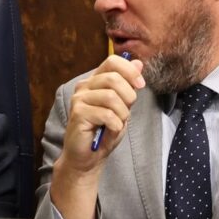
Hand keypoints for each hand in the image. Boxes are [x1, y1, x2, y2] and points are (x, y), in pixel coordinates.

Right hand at [50, 54, 144, 218]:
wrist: (89, 157)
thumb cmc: (105, 132)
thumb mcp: (123, 106)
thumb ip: (128, 86)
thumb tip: (138, 62)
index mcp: (95, 81)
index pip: (112, 61)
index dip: (130, 70)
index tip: (140, 85)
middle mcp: (85, 86)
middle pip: (114, 78)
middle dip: (128, 97)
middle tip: (126, 113)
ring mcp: (79, 99)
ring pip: (112, 97)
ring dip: (122, 114)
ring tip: (117, 124)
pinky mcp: (78, 113)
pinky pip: (106, 114)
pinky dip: (115, 125)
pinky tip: (111, 131)